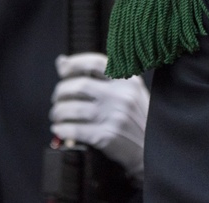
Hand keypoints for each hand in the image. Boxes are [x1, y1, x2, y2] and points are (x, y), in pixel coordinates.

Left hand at [50, 52, 149, 178]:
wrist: (150, 148)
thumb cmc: (135, 117)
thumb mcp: (127, 91)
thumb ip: (98, 76)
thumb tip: (61, 61)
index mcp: (127, 81)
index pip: (95, 63)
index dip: (74, 64)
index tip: (62, 69)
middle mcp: (121, 96)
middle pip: (79, 86)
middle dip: (61, 92)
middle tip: (58, 99)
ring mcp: (114, 116)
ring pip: (71, 109)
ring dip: (58, 112)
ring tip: (58, 116)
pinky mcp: (106, 136)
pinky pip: (73, 129)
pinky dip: (62, 129)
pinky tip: (60, 130)